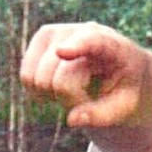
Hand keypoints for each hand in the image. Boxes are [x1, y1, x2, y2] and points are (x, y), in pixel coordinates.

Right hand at [19, 22, 151, 151]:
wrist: (121, 65)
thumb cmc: (125, 88)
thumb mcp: (124, 107)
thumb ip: (102, 115)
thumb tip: (72, 120)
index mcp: (113, 46)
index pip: (92, 43)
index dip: (76, 47)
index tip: (62, 52)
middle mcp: (82, 31)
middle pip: (57, 79)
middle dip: (67, 101)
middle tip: (86, 101)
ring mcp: (60, 32)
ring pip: (35, 77)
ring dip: (51, 96)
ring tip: (75, 91)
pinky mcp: (42, 37)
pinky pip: (26, 75)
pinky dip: (39, 90)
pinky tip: (58, 86)